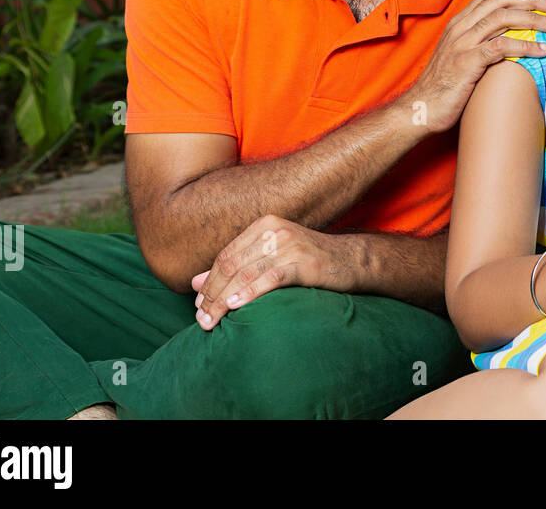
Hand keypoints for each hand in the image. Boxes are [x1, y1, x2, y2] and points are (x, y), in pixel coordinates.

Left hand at [191, 215, 357, 329]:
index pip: (226, 255)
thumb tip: (195, 283)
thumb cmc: (307, 261)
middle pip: (232, 265)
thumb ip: (236, 267)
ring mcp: (291, 246)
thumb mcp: (270, 258)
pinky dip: (251, 293)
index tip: (198, 305)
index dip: (209, 282)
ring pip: (247, 274)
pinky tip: (237, 306)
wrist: (350, 260)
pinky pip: (272, 278)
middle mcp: (275, 231)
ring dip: (225, 300)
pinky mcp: (306, 263)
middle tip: (201, 319)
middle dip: (212, 294)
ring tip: (212, 320)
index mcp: (264, 225)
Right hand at [405, 0, 545, 133]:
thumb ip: (485, 39)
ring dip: (533, 19)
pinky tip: (543, 50)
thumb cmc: (448, 84)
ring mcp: (462, 43)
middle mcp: (461, 26)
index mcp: (461, 21)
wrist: (422, 108)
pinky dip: (525, 46)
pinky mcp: (466, 63)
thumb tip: (516, 33)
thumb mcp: (465, 53)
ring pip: (502, 18)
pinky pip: (500, 48)